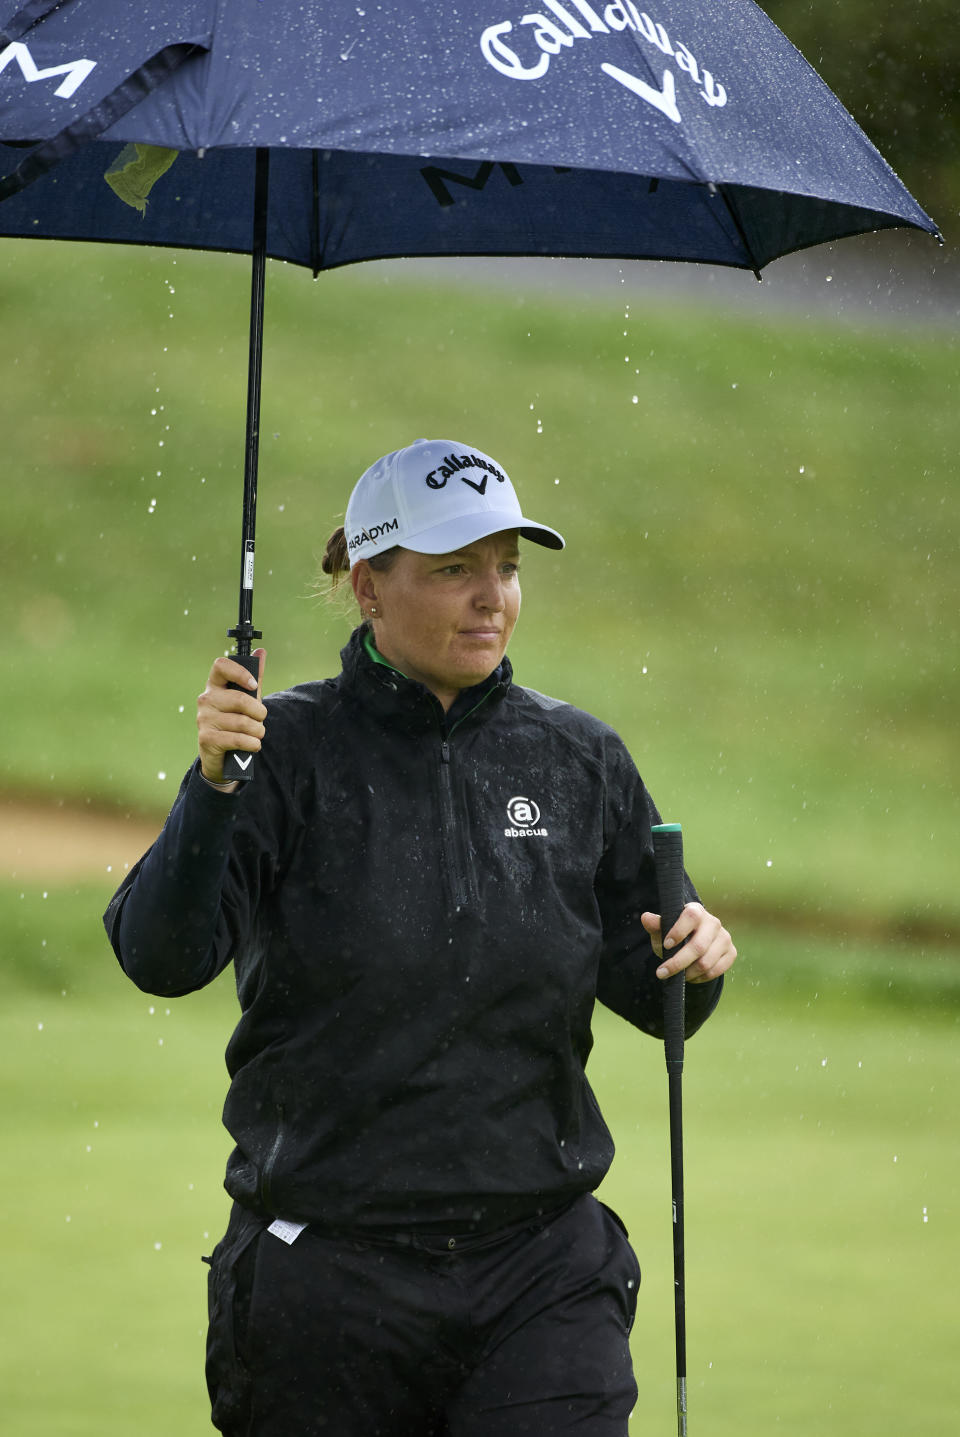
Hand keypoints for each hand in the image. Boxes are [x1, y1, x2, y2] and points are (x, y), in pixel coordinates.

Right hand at [196, 648, 266, 784]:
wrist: (222, 756)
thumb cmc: (235, 722)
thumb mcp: (247, 700)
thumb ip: (254, 677)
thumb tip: (261, 652)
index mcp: (215, 686)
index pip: (221, 666)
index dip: (240, 673)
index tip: (253, 685)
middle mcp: (206, 699)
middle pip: (240, 699)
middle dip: (259, 712)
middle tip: (260, 720)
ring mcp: (204, 719)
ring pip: (242, 722)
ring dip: (258, 731)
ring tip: (256, 734)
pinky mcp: (206, 739)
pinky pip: (238, 739)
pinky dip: (252, 744)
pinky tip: (253, 745)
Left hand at [641, 902, 736, 984]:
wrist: (693, 943)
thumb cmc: (675, 935)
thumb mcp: (663, 930)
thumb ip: (656, 925)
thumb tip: (646, 917)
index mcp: (696, 911)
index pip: (691, 917)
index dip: (678, 932)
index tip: (666, 945)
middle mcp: (714, 923)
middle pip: (698, 946)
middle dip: (678, 963)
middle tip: (661, 973)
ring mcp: (724, 938)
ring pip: (706, 962)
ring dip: (688, 973)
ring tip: (677, 976)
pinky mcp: (731, 952)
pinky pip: (716, 971)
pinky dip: (700, 978)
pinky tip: (691, 977)